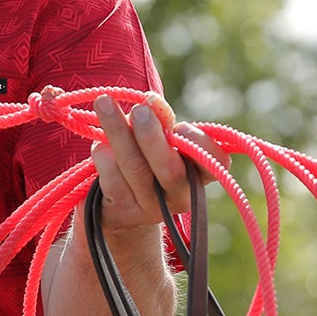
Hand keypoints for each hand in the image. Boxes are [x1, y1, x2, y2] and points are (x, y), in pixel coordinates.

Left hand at [90, 93, 221, 234]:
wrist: (122, 207)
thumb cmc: (148, 159)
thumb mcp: (160, 140)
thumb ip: (161, 122)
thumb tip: (150, 103)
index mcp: (199, 176)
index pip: (216, 162)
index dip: (200, 143)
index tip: (181, 126)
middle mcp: (179, 196)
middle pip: (169, 168)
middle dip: (152, 136)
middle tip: (139, 109)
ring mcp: (151, 207)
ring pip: (134, 167)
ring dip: (118, 131)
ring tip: (104, 103)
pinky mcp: (123, 212)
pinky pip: (111, 179)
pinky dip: (103, 155)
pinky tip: (100, 143)